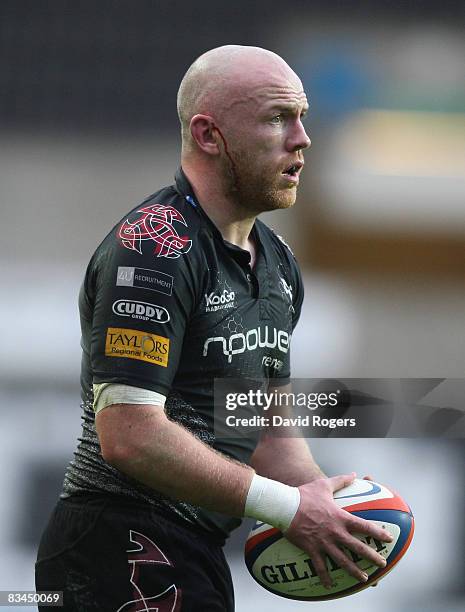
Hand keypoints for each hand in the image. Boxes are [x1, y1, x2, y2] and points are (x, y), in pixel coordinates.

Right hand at [284, 473, 392, 588]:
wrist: (285, 505)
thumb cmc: (305, 494)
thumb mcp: (324, 485)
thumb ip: (340, 480)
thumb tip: (353, 474)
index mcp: (339, 517)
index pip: (363, 525)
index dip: (377, 532)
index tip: (388, 538)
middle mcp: (334, 532)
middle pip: (357, 547)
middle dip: (371, 556)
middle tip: (382, 564)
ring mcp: (323, 542)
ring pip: (342, 560)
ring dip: (354, 571)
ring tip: (364, 578)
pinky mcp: (311, 548)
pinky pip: (320, 566)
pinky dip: (325, 577)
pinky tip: (330, 586)